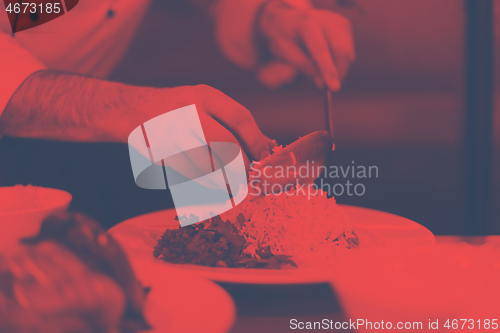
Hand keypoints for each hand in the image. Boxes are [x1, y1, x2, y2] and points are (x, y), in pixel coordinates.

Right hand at [129, 85, 274, 180]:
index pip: (239, 118)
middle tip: (250, 176)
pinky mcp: (159, 154)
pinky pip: (189, 176)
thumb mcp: (206, 102)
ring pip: (207, 165)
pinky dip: (205, 185)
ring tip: (234, 185)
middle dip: (242, 165)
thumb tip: (267, 147)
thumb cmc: (180, 108)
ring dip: (225, 180)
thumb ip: (233, 123)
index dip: (256, 141)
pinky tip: (214, 186)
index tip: (265, 156)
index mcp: (205, 96)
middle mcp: (188, 111)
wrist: (133, 109)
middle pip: (225, 144)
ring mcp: (171, 133)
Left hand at [257, 1, 354, 90]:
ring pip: (348, 51)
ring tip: (323, 70)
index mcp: (306, 24)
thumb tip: (322, 84)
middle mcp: (324, 18)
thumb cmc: (284, 38)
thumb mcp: (284, 53)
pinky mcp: (344, 25)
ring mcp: (337, 20)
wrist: (287, 19)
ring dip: (339, 67)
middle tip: (330, 87)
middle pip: (341, 50)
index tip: (334, 88)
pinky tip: (327, 58)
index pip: (321, 49)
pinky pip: (349, 49)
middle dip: (338, 72)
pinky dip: (341, 60)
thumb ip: (303, 67)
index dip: (328, 70)